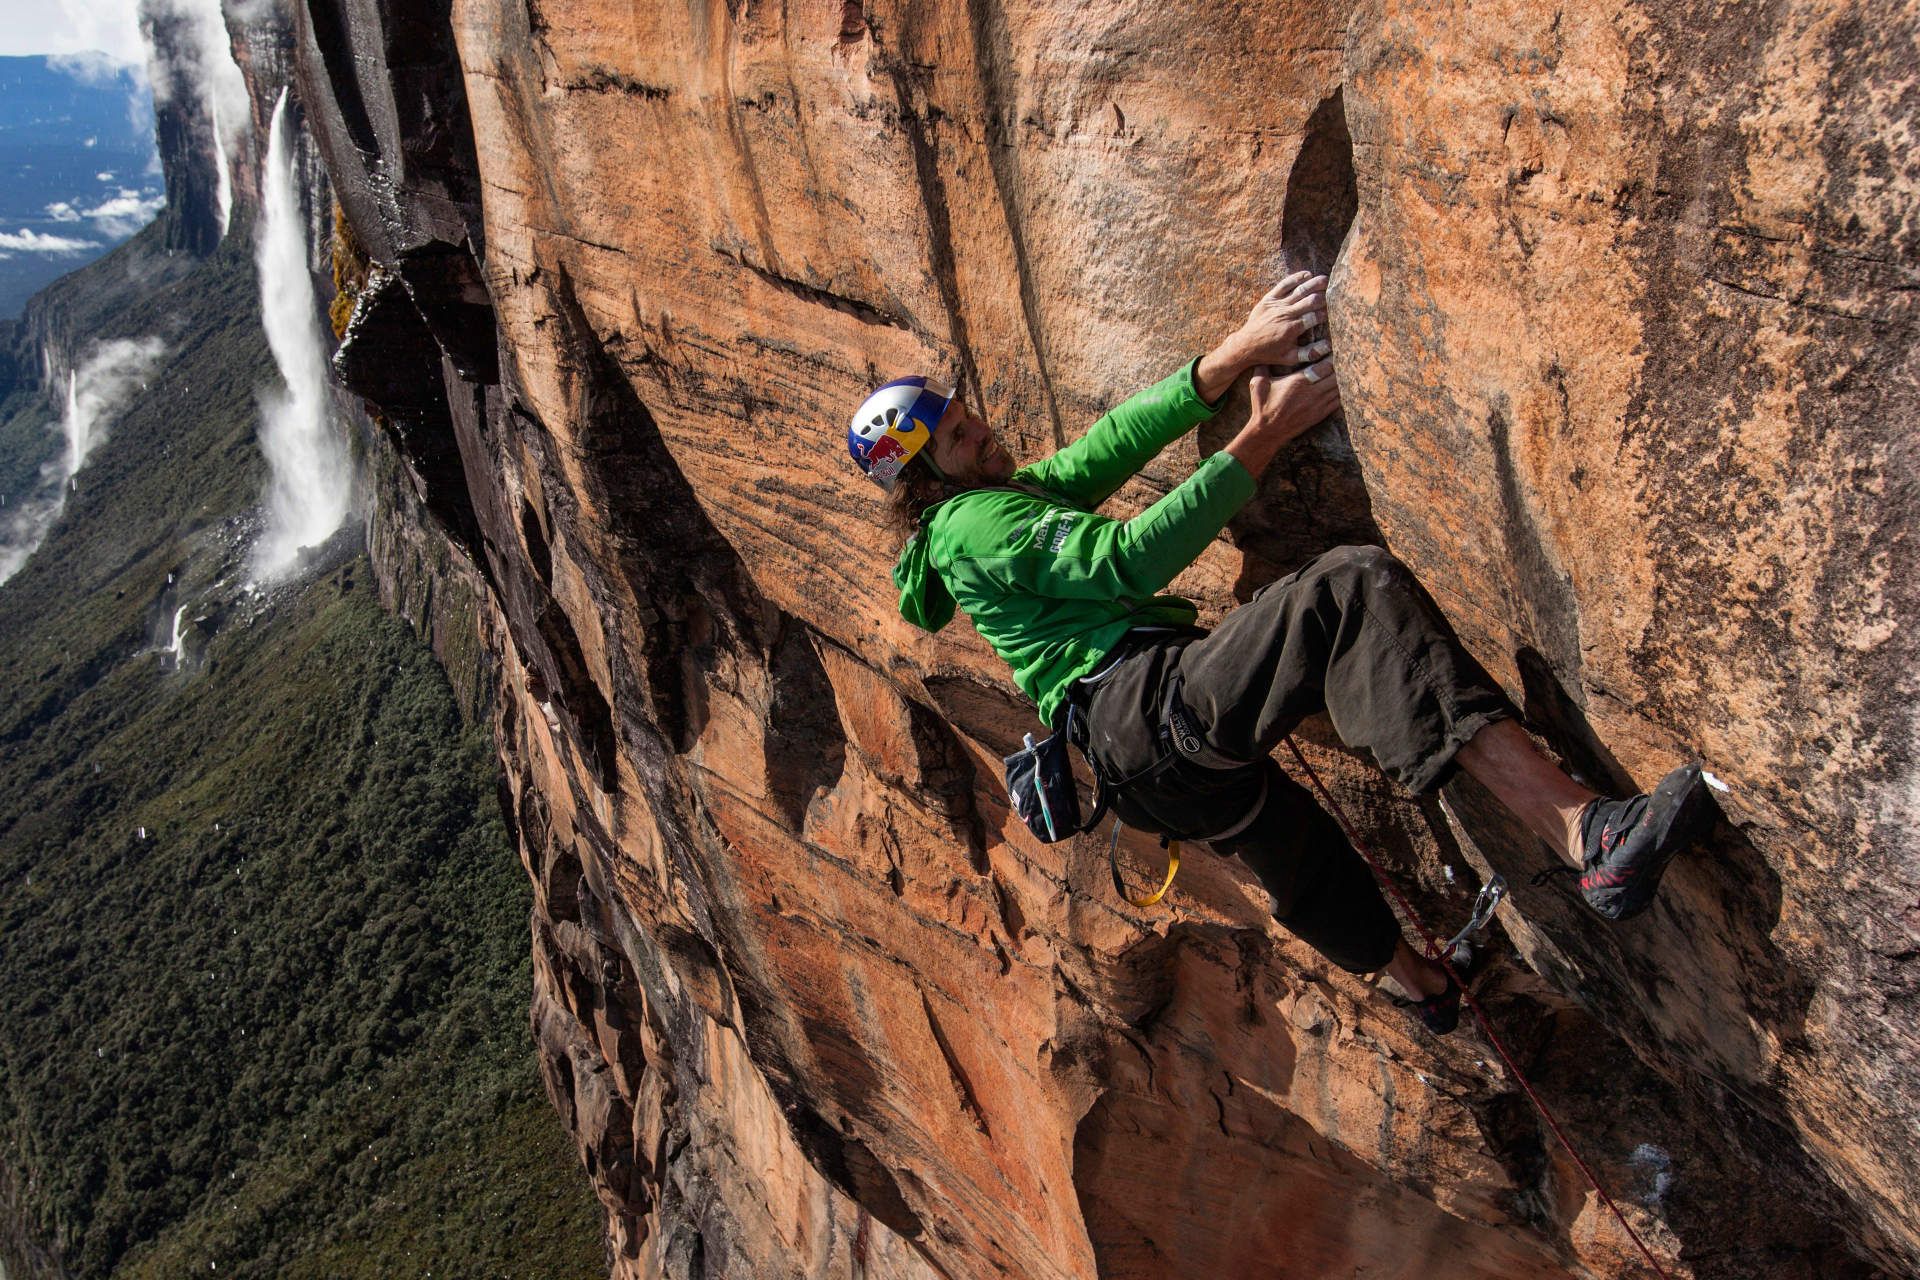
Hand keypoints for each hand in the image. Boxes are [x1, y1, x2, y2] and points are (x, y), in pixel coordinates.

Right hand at [1224, 359, 1340, 479]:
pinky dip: (1340, 393)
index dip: (1331, 358)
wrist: (1268, 431)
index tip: (1331, 352)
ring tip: (1340, 373)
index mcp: (1299, 381)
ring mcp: (1318, 405)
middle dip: (1338, 368)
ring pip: (1339, 388)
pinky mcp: (1320, 415)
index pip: (1325, 366)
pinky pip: (1338, 401)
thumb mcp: (1257, 383)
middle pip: (1336, 376)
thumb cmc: (1263, 407)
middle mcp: (1312, 393)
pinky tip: (1338, 388)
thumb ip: (1262, 367)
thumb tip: (1262, 355)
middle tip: (1338, 362)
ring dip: (1340, 380)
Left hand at [1233, 271, 1329, 367]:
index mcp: (1293, 329)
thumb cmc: (1270, 353)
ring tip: (1326, 279)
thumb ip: (1310, 353)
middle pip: (1310, 300)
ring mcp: (1277, 305)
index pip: (1316, 317)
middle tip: (1336, 292)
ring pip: (1300, 290)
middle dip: (1325, 296)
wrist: (1246, 345)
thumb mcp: (1290, 358)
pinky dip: (1296, 278)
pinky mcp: (1269, 299)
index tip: (1336, 311)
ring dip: (1314, 283)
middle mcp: (1286, 314)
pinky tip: (1307, 274)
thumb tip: (1329, 346)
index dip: (1327, 313)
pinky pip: (1284, 285)